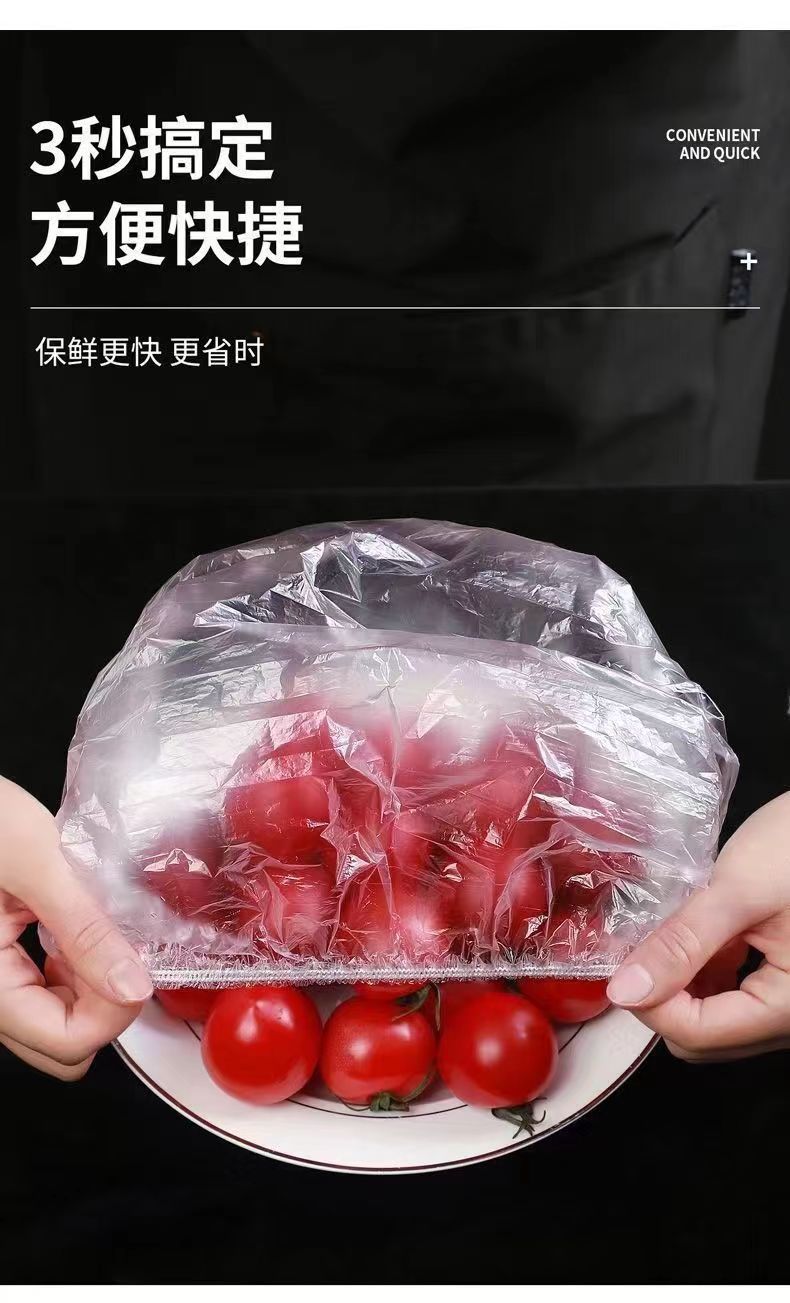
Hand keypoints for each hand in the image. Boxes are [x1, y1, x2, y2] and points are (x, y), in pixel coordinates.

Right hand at [0, 776, 151, 1078]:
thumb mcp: (35, 862)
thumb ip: (84, 928)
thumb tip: (132, 985)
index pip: (67, 1042)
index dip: (115, 1010)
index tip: (139, 964)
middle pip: (60, 1044)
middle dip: (103, 1003)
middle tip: (122, 946)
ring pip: (52, 1019)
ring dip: (87, 984)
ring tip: (96, 926)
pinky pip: (39, 987)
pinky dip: (68, 967)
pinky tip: (75, 925)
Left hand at [606, 792, 789, 1060]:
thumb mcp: (739, 890)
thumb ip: (682, 943)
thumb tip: (626, 990)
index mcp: (789, 1007)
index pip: (695, 1033)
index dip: (649, 1001)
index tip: (625, 958)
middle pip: (702, 1038)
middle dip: (664, 995)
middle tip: (645, 942)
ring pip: (714, 1020)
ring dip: (683, 985)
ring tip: (675, 933)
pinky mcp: (785, 985)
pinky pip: (733, 997)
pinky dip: (706, 974)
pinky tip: (701, 935)